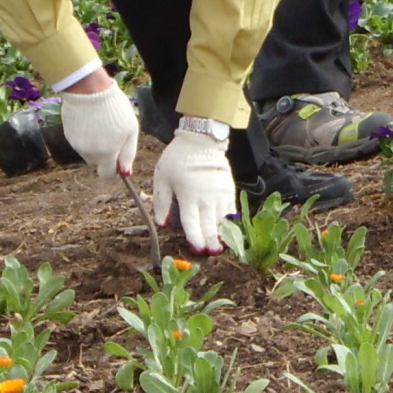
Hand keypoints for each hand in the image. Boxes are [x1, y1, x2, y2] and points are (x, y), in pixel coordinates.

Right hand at [56, 78, 140, 178]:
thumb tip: (125, 172)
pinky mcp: (68, 135)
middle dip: (105, 154)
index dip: (114, 168)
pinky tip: (90, 120)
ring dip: (94, 144)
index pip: (107, 174)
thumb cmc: (115, 109)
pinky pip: (79, 142)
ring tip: (101, 123)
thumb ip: (128, 153)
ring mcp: (76, 145)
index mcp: (106, 154)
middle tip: (112, 134)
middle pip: (97, 163)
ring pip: (88, 152)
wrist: (89, 90)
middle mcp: (89, 154)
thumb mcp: (130, 130)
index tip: (118, 156)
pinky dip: (85, 135)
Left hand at [152, 127, 235, 252]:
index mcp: (188, 195)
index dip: (195, 238)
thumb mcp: (162, 177)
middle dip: (211, 241)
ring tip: (223, 247)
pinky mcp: (229, 188)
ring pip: (223, 218)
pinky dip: (231, 220)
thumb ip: (161, 201)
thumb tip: (161, 223)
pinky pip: (231, 208)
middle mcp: (206, 196)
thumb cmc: (178, 158)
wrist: (202, 139)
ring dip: (223, 233)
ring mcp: (220, 192)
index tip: (197, 249)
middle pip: (210, 224)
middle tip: (212, 254)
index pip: (192, 222)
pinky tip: (231, 229)